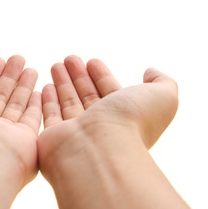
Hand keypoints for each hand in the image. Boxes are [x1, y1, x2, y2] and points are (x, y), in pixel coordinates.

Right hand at [37, 55, 186, 208]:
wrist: (100, 150)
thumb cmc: (132, 123)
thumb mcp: (163, 97)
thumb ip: (162, 81)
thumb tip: (150, 71)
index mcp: (124, 117)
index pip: (110, 92)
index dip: (102, 76)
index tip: (92, 61)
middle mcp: (100, 127)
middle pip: (87, 95)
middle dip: (79, 75)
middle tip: (70, 58)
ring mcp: (76, 133)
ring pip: (68, 102)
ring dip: (63, 82)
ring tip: (56, 64)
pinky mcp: (54, 138)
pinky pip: (50, 116)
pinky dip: (48, 101)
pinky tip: (45, 86)